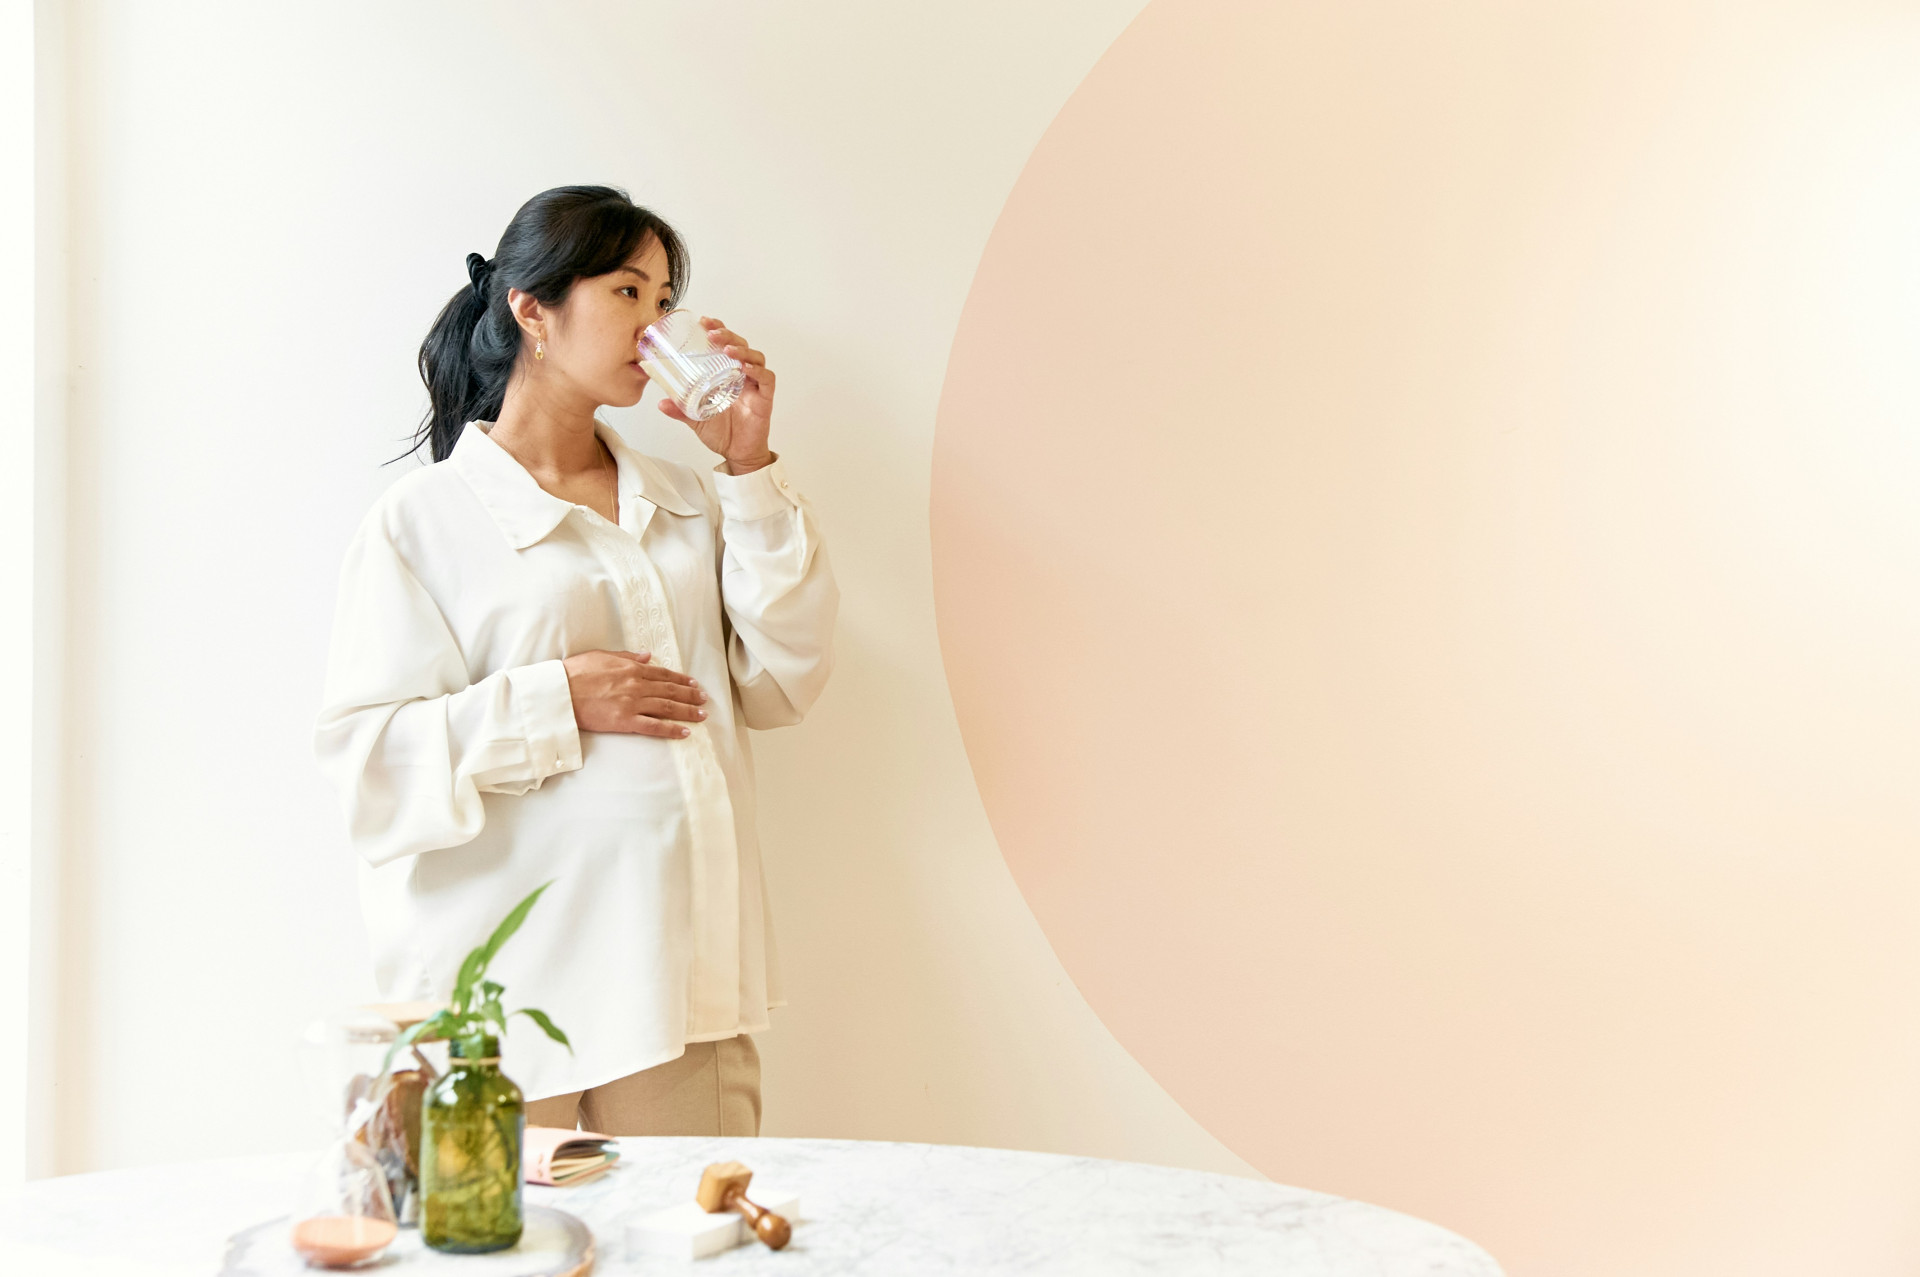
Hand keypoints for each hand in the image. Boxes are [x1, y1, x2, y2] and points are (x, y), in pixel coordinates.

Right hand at [561, 649, 707, 738]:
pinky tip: (684, 732)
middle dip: (690, 695)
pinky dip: (671, 729)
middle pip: (670, 690)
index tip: (694, 684)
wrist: (559, 692)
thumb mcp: (602, 656)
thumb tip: (647, 656)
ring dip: (687, 711)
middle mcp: (636, 685)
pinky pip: (653, 726)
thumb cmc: (575, 673)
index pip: (663, 674)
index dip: (681, 679)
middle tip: (704, 699)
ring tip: (702, 714)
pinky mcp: (624, 721)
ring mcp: (632, 703)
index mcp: (631, 668)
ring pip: (667, 707)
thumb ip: (626, 656)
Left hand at [657, 317, 774, 473]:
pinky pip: (766, 379)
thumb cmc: (722, 433)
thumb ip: (681, 409)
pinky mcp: (765, 398)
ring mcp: (755, 386)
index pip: (725, 344)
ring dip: (742, 349)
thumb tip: (661, 401)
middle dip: (728, 334)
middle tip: (712, 333)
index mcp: (727, 375)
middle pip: (741, 345)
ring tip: (727, 349)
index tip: (704, 321)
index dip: (718, 329)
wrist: (738, 455)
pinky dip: (758, 370)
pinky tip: (745, 367)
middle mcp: (743, 376)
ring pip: (756, 357)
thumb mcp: (696, 419)